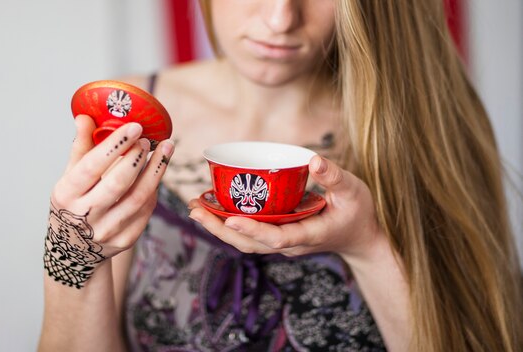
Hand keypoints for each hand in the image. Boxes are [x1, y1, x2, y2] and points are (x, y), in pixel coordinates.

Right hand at [44, 115, 173, 287]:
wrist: (74, 251)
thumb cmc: (73, 205)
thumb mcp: (68, 178)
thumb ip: (80, 148)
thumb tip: (85, 117)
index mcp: (67, 195)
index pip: (92, 166)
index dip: (115, 145)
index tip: (134, 127)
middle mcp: (85, 216)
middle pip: (118, 183)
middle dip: (137, 158)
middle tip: (148, 139)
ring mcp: (107, 230)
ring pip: (139, 197)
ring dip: (156, 170)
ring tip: (165, 148)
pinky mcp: (125, 239)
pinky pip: (146, 210)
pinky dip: (154, 188)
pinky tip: (157, 172)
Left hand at [188, 155, 383, 260]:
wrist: (362, 237)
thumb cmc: (358, 213)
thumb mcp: (353, 191)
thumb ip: (334, 176)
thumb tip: (314, 160)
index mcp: (309, 235)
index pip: (277, 238)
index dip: (253, 230)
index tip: (230, 219)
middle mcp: (291, 244)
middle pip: (250, 244)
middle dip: (220, 230)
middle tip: (195, 211)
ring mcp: (283, 242)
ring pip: (246, 243)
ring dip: (219, 228)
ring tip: (195, 210)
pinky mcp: (278, 235)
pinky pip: (250, 235)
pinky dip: (229, 224)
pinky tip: (213, 209)